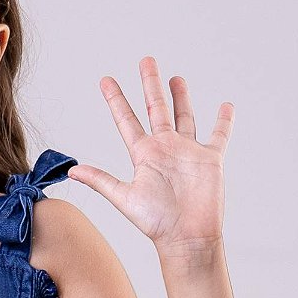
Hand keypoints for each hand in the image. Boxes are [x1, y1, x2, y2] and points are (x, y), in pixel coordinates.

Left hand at [65, 57, 231, 254]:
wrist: (186, 237)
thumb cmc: (155, 222)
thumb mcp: (124, 198)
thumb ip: (100, 180)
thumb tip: (71, 171)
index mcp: (143, 154)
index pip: (127, 120)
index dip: (116, 100)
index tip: (106, 80)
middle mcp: (164, 148)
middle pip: (156, 108)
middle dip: (150, 84)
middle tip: (146, 60)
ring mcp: (187, 152)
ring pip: (184, 116)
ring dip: (180, 97)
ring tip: (175, 78)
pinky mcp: (209, 159)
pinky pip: (218, 135)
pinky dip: (223, 122)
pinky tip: (226, 106)